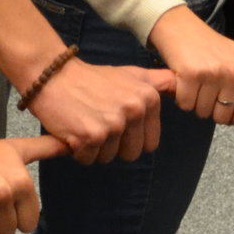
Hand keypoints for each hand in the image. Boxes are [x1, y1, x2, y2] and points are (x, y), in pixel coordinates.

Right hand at [26, 57, 168, 164]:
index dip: (130, 137)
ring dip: (94, 147)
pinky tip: (73, 128)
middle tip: (97, 122)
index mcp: (149, 99)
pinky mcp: (90, 136)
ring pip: (108, 158)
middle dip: (113, 145)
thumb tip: (181, 85)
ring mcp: (113, 124)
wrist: (52, 74)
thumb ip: (158, 82)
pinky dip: (77, 150)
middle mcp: (134, 111)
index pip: (150, 143)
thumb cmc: (91, 78)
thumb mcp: (130, 74)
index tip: (114, 119)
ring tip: (84, 122)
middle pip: (130, 154)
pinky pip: (88, 159)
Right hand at [150, 6, 233, 122]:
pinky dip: (180, 97)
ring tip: (193, 85)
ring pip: (201, 111)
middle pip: (221, 117)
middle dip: (210, 110)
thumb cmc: (210, 44)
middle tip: (203, 93)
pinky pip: (185, 104)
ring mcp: (212, 74)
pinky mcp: (190, 75)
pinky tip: (182, 82)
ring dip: (194, 103)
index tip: (220, 109)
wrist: (181, 27)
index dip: (230, 118)